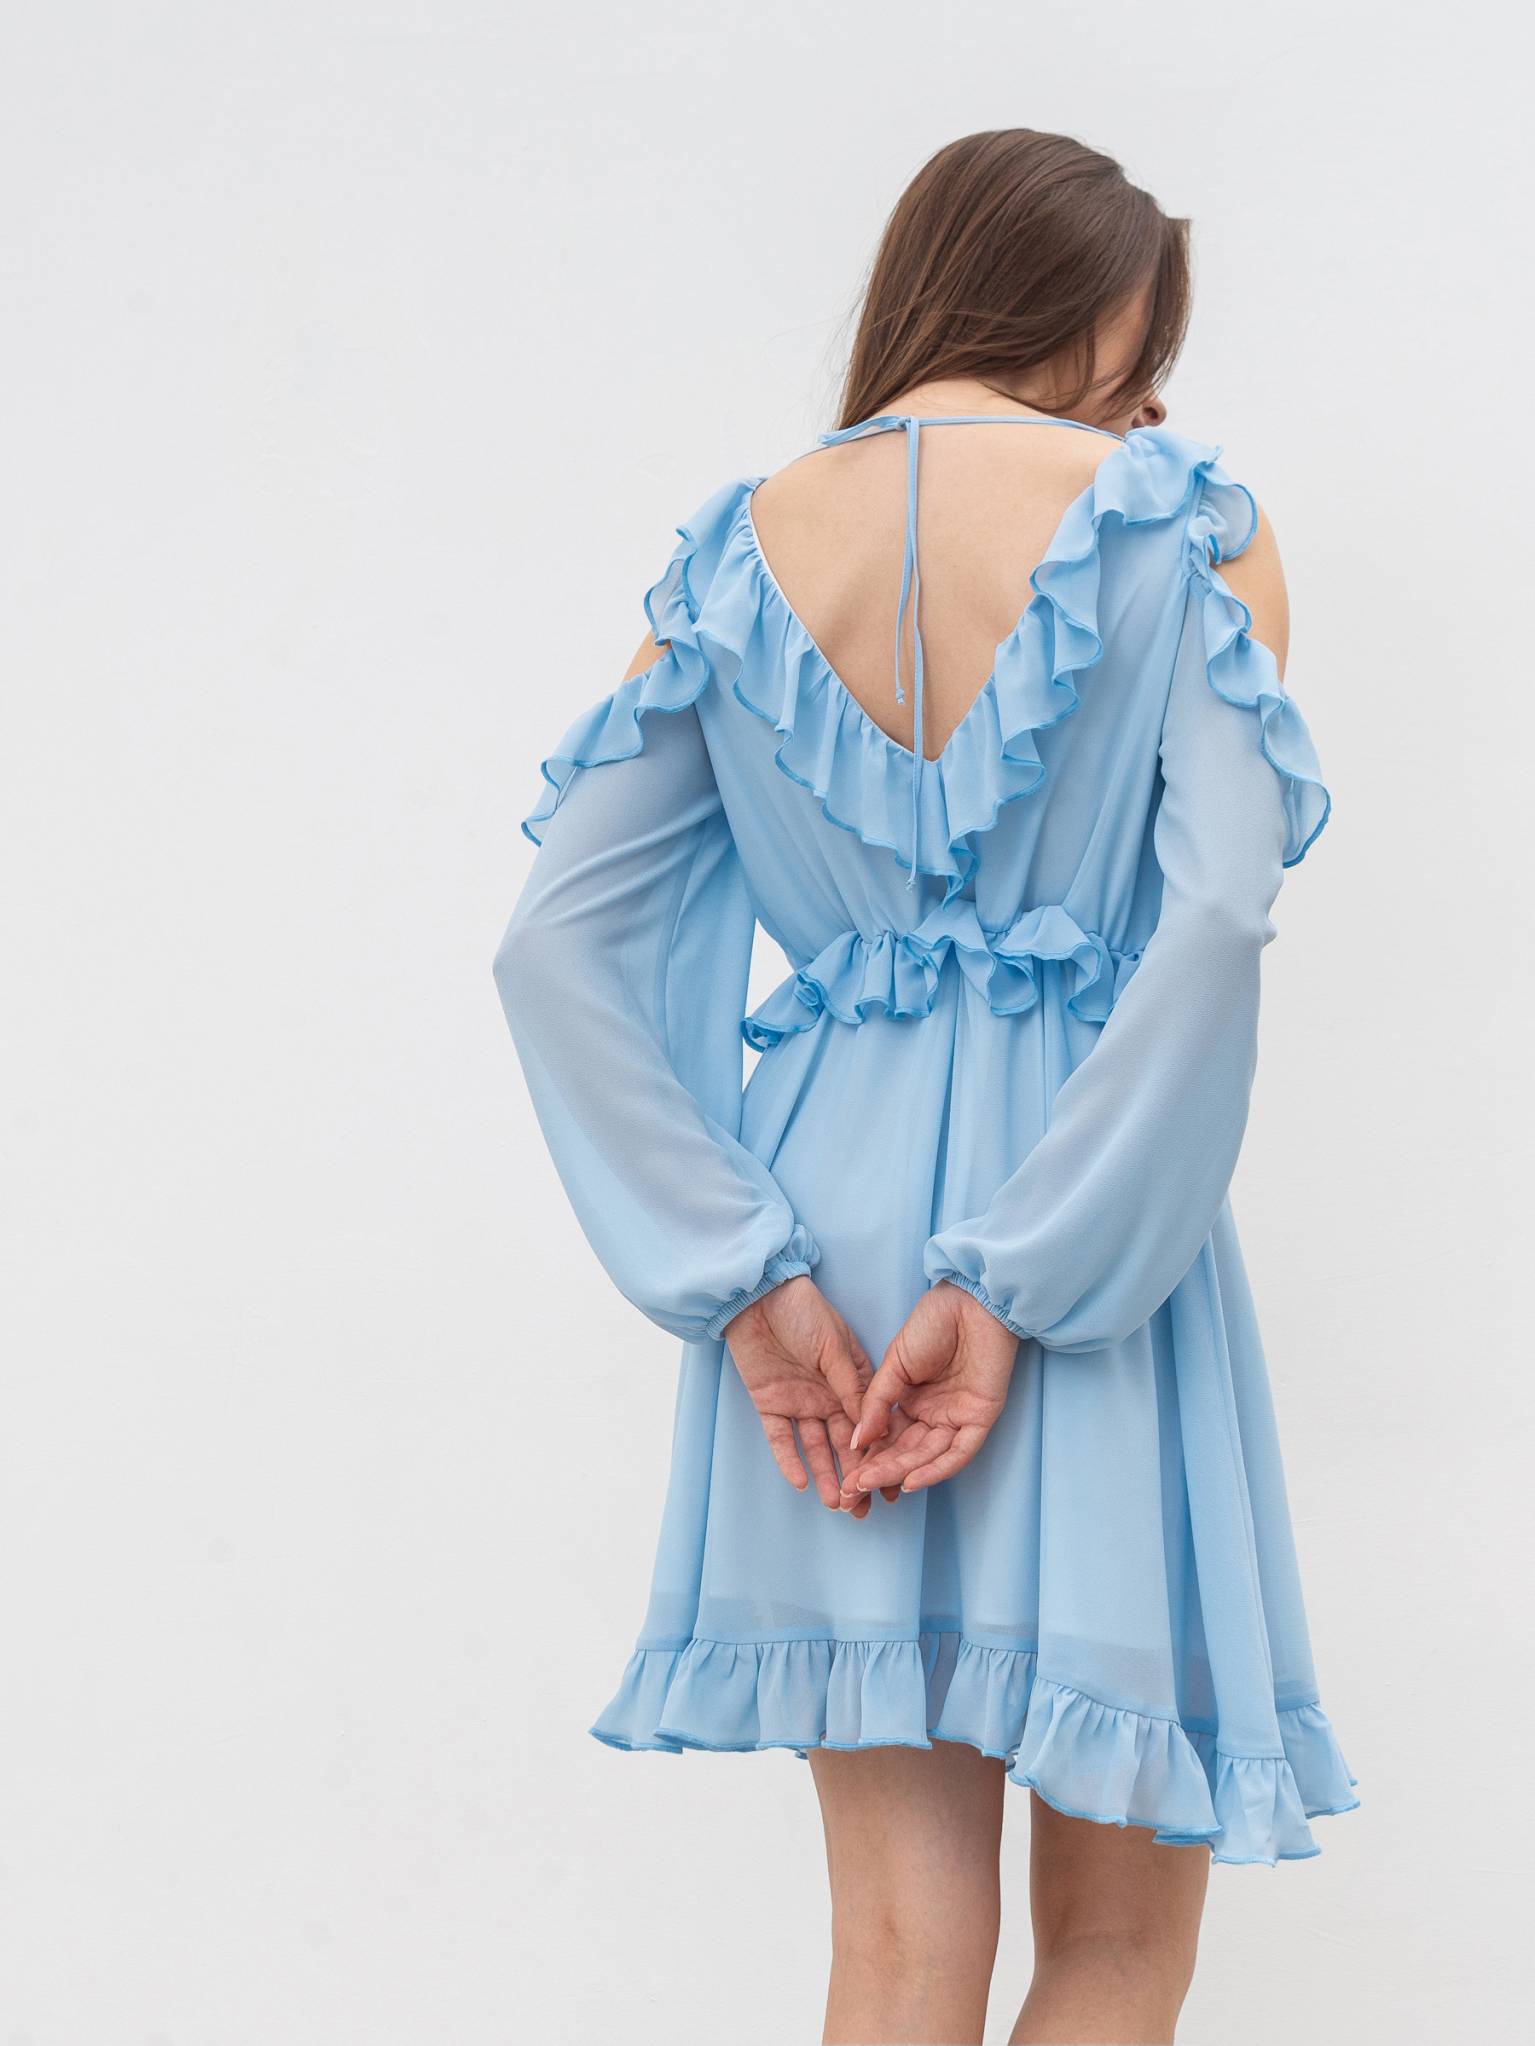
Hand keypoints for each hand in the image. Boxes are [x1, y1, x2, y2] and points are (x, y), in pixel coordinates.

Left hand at [723, 1276, 890, 1514]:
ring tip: (836, 1505)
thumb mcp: (833, 1346)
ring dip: (824, 1475)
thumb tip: (871, 1425)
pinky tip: (801, 1483)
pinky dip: (789, 1460)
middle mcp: (828, 1397)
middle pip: (843, 1444)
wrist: (758, 1296)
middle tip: (862, 1508)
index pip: (867, 1424)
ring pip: (814, 1447)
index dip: (878, 1452)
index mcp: (851, 1381)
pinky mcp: (770, 1404)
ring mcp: (799, 1402)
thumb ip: (850, 1386)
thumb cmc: (803, 1311)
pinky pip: (780, 1438)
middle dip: (854, 1476)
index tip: (889, 1482)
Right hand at [841, 1282, 1018, 1497]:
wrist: (970, 1301)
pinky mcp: (980, 1419)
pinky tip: (910, 1482)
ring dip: (900, 1473)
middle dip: (878, 1472)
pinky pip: (958, 1453)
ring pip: (928, 1456)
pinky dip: (936, 1470)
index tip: (844, 1476)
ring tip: (872, 1486)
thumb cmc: (933, 1322)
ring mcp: (957, 1418)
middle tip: (852, 1490)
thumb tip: (856, 1441)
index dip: (867, 1458)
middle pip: (905, 1452)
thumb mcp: (894, 1364)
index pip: (888, 1438)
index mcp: (911, 1401)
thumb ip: (876, 1403)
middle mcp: (933, 1414)